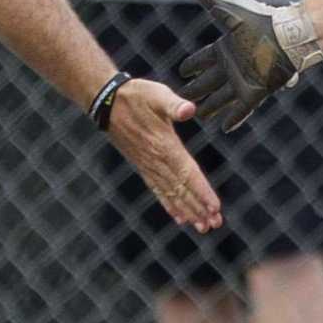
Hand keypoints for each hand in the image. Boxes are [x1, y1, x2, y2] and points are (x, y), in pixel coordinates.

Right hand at [106, 78, 222, 231]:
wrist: (107, 102)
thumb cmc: (136, 96)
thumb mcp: (157, 94)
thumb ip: (174, 104)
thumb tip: (189, 109)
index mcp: (165, 145)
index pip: (188, 173)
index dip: (202, 191)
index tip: (215, 208)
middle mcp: (157, 161)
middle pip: (182, 189)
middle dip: (199, 208)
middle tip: (214, 224)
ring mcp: (149, 166)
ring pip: (172, 193)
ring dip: (188, 210)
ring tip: (202, 227)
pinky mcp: (143, 166)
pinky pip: (158, 190)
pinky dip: (170, 204)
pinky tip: (179, 218)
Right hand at [178, 0, 320, 132]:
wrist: (288, 37)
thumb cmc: (261, 22)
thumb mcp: (233, 13)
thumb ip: (213, 5)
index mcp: (225, 49)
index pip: (202, 59)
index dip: (192, 65)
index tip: (182, 70)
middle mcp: (231, 67)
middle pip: (208, 82)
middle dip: (195, 90)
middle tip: (182, 97)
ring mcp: (242, 81)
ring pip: (221, 97)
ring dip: (211, 107)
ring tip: (200, 115)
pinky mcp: (255, 92)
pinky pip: (241, 109)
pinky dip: (233, 118)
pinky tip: (224, 127)